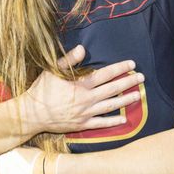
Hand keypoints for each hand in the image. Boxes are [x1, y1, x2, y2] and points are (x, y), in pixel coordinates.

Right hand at [24, 45, 142, 133]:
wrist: (31, 115)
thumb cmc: (41, 91)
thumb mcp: (52, 71)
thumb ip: (69, 59)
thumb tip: (83, 48)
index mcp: (80, 85)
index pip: (105, 74)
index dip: (119, 68)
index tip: (131, 63)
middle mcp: (86, 100)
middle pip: (112, 89)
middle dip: (128, 82)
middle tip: (141, 77)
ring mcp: (85, 114)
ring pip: (110, 106)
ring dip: (125, 100)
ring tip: (138, 95)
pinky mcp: (82, 125)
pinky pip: (101, 124)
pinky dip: (113, 121)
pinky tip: (124, 119)